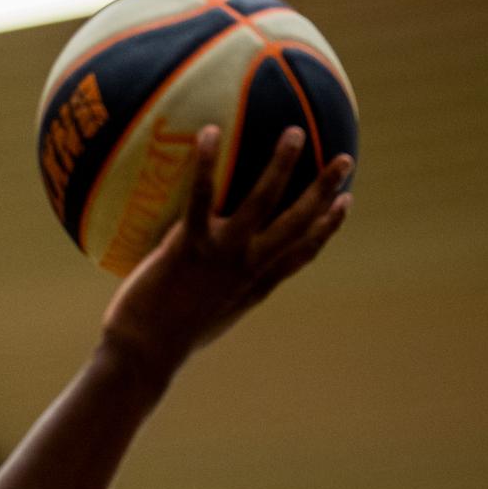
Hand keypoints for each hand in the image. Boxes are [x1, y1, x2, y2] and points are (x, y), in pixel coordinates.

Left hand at [99, 124, 352, 378]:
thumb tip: (205, 279)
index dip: (327, 227)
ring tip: (296, 133)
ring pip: (262, 204)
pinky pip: (201, 199)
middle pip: (297, 225)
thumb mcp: (201, 317)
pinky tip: (209, 133)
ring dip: (281, 167)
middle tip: (344, 158)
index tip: (345, 202)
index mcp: (253, 285)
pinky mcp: (187, 248)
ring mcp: (221, 256)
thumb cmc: (164, 339)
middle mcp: (246, 268)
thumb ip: (212, 291)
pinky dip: (206, 164)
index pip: (301, 253)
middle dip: (323, 191)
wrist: (143, 355)